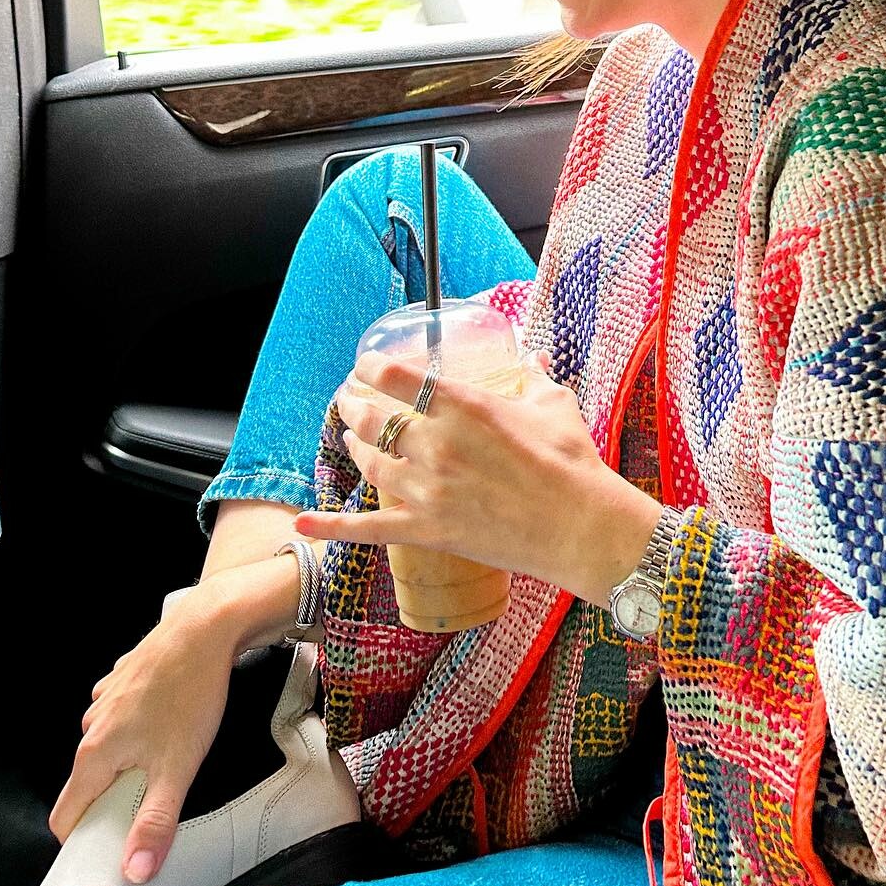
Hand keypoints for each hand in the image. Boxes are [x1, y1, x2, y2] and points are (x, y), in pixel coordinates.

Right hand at [49, 577, 242, 883]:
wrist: (206, 628)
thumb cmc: (191, 693)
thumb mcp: (178, 768)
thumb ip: (155, 821)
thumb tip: (136, 869)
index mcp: (94, 753)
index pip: (65, 815)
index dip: (83, 838)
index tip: (111, 846)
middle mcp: (92, 725)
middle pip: (89, 782)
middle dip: (116, 798)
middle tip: (157, 795)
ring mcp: (107, 699)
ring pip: (108, 747)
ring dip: (130, 759)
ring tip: (170, 752)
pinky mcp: (125, 679)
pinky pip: (124, 716)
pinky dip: (140, 726)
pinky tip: (171, 718)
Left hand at [297, 351, 661, 608]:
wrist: (580, 525)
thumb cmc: (572, 461)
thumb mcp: (553, 404)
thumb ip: (533, 376)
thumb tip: (531, 357)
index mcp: (465, 407)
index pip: (401, 379)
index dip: (374, 370)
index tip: (366, 368)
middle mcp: (436, 444)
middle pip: (376, 420)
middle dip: (356, 407)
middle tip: (351, 403)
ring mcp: (427, 489)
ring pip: (371, 465)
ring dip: (354, 448)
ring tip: (350, 438)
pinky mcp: (427, 529)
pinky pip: (369, 527)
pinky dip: (334, 525)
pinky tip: (306, 522)